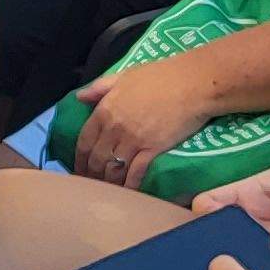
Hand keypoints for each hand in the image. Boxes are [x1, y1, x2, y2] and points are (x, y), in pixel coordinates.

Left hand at [67, 48, 222, 188]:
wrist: (191, 84)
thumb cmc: (159, 76)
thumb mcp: (124, 76)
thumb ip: (100, 88)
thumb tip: (79, 97)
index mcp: (105, 110)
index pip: (84, 141)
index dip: (79, 159)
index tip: (78, 170)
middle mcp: (115, 129)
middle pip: (96, 159)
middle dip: (91, 175)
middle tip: (91, 186)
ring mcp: (133, 141)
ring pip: (114, 169)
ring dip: (109, 183)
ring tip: (107, 192)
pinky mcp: (152, 150)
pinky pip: (136, 173)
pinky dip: (130, 185)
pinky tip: (127, 192)